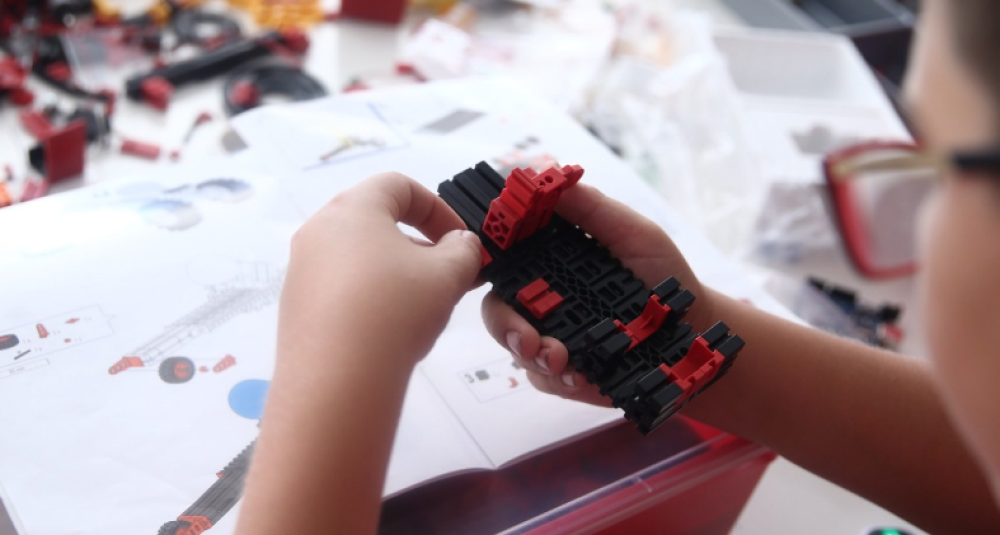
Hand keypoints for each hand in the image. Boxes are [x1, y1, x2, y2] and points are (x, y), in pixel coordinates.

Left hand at [281, 172, 481, 368]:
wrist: (336, 380)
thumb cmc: (395, 311)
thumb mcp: (448, 276)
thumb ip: (464, 251)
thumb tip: (461, 245)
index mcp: (353, 208)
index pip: (399, 185)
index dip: (438, 208)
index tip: (459, 240)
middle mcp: (318, 230)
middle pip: (376, 220)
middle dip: (418, 243)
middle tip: (446, 273)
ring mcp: (302, 269)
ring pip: (357, 256)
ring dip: (395, 271)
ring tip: (421, 306)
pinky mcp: (296, 306)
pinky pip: (340, 288)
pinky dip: (369, 296)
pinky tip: (389, 329)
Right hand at [480, 184, 714, 405]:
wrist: (694, 332)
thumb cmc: (664, 277)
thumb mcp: (634, 233)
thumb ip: (592, 208)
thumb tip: (545, 176)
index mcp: (550, 262)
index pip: (504, 260)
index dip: (486, 263)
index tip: (491, 270)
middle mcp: (542, 299)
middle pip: (497, 308)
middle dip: (506, 324)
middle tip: (530, 338)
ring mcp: (552, 337)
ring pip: (515, 348)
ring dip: (532, 355)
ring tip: (562, 360)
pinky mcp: (566, 373)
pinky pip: (542, 379)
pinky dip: (557, 379)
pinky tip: (579, 377)